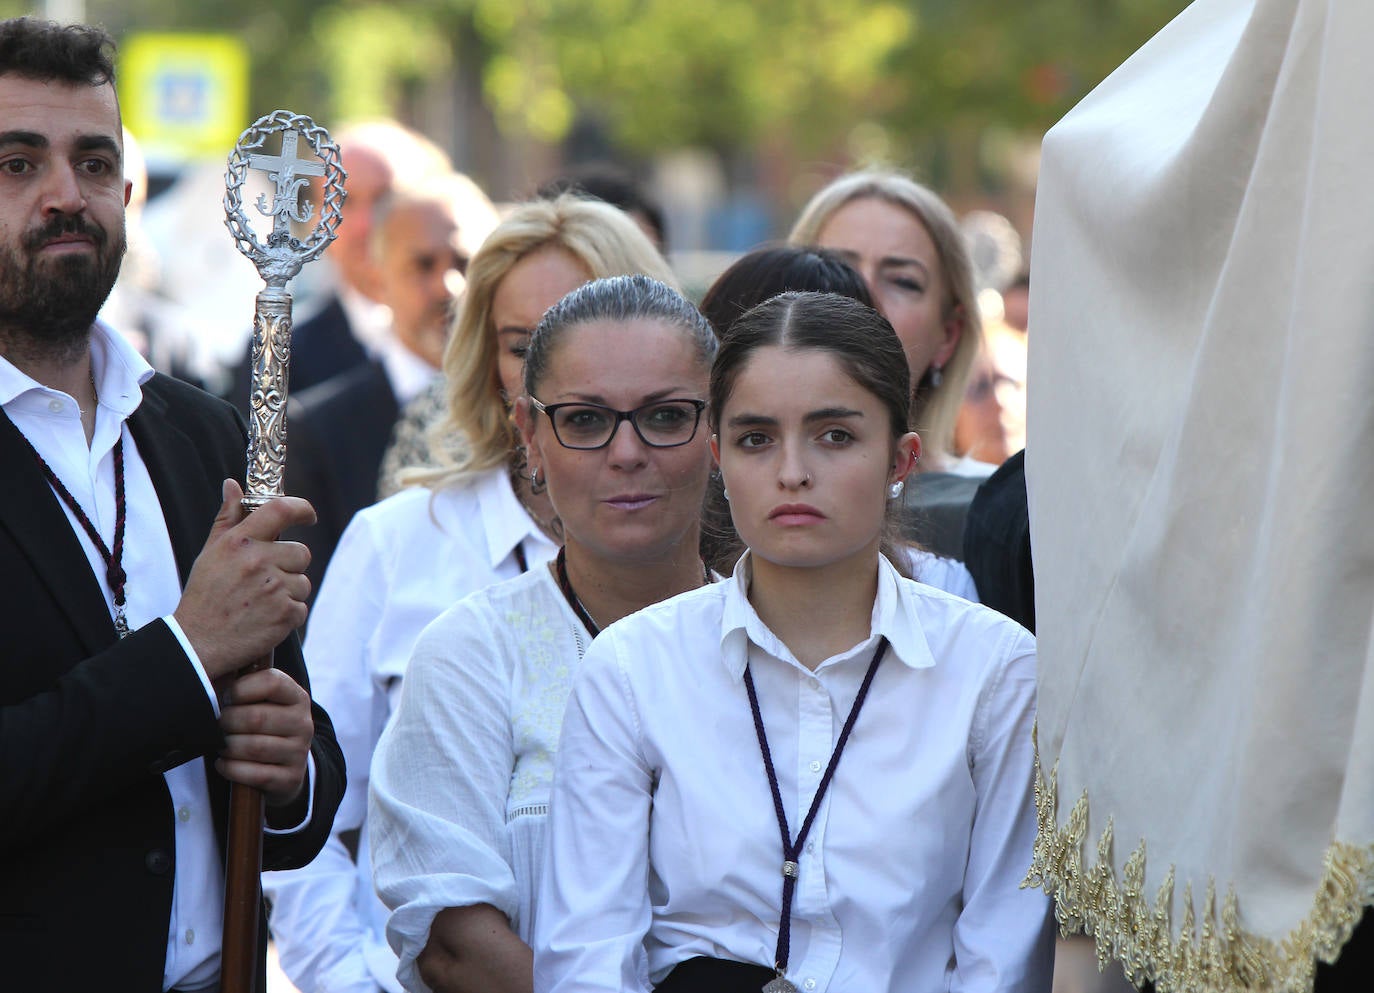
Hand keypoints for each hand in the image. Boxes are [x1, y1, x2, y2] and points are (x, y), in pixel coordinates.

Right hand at [174, 479, 315, 678]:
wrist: (197, 643)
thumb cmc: (204, 596)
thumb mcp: (210, 553)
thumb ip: (227, 518)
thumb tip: (232, 484)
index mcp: (239, 542)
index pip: (281, 510)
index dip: (302, 509)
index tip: (309, 516)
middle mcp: (258, 561)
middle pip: (301, 552)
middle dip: (289, 565)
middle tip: (264, 580)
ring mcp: (274, 588)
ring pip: (303, 581)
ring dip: (288, 592)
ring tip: (259, 602)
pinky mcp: (285, 614)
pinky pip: (301, 607)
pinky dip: (288, 614)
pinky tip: (264, 619)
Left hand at [216, 667, 313, 807]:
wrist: (281, 766)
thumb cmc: (258, 725)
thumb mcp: (258, 702)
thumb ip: (239, 685)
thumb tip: (205, 670)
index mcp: (296, 697)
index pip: (271, 682)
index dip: (240, 689)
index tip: (226, 697)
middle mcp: (303, 723)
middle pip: (256, 717)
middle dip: (227, 723)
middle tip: (218, 725)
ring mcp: (299, 751)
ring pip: (254, 747)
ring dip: (227, 747)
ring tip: (221, 744)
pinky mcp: (291, 778)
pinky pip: (254, 774)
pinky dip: (231, 769)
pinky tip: (224, 763)